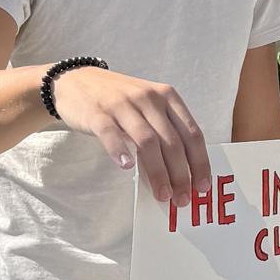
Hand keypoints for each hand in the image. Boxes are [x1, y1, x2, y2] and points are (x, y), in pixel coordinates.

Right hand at [50, 65, 211, 206]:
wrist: (76, 80)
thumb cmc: (118, 100)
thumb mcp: (149, 106)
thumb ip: (166, 131)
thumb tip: (184, 171)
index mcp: (168, 97)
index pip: (192, 134)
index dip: (200, 163)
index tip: (203, 186)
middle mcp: (148, 98)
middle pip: (172, 142)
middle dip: (181, 174)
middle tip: (182, 198)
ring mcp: (122, 104)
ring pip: (147, 141)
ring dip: (158, 172)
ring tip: (162, 194)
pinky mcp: (98, 113)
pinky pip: (111, 134)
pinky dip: (120, 151)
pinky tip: (126, 168)